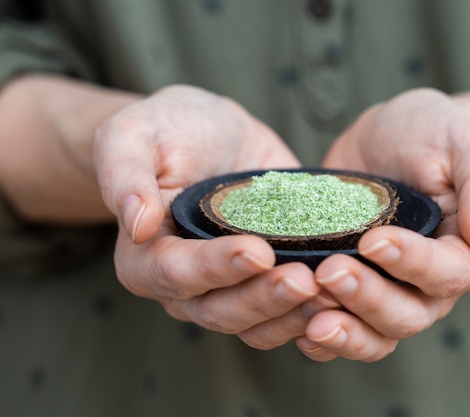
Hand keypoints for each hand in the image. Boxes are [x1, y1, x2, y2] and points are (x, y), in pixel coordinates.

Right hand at [93, 85, 326, 347]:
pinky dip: (312, 308)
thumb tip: (137, 223)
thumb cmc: (167, 129)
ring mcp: (229, 287)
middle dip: (264, 297)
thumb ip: (125, 175)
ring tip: (331, 291)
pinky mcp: (266, 278)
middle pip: (220, 310)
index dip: (216, 268)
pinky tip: (345, 291)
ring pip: (256, 322)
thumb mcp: (132, 135)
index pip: (177, 274)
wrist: (213, 132)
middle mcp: (186, 285)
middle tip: (305, 279)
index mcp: (145, 258)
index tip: (257, 251)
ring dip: (293, 313)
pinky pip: (285, 311)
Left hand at [297, 88, 469, 360]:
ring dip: (345, 331)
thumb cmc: (438, 132)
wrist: (391, 136)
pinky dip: (325, 339)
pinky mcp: (356, 288)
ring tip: (310, 315)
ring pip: (376, 333)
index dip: (413, 264)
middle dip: (368, 299)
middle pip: (408, 314)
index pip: (449, 273)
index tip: (373, 240)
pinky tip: (298, 327)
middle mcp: (433, 284)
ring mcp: (392, 290)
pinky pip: (346, 328)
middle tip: (328, 272)